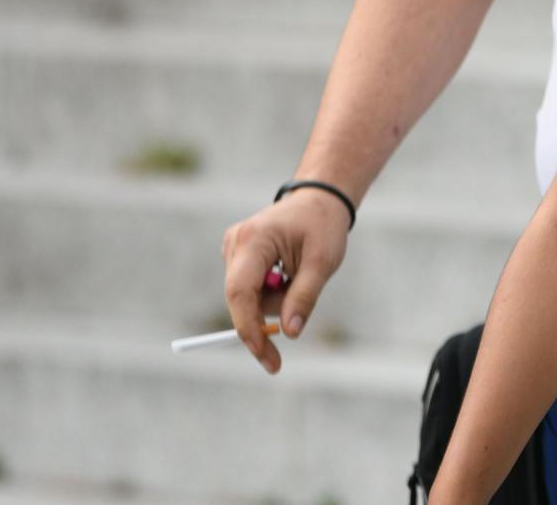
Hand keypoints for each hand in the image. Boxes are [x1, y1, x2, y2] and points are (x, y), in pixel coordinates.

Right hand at [220, 190, 350, 373]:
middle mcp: (235, 243)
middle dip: (267, 316)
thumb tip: (289, 333)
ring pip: (248, 298)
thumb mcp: (323, 262)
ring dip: (275, 300)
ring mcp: (233, 249)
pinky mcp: (237, 256)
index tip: (267, 357)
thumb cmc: (323, 226)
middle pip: (242, 300)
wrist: (319, 200)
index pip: (240, 293)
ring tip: (298, 274)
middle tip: (294, 327)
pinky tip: (287, 272)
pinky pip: (250, 290)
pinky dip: (270, 292)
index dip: (250, 329)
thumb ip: (304, 297)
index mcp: (253, 240)